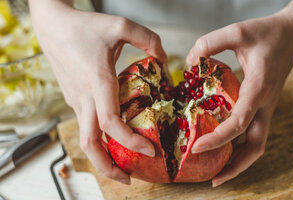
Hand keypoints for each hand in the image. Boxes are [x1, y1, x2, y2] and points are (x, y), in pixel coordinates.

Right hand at [29, 1, 165, 184]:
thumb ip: (148, 40)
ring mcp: (76, 101)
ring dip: (102, 158)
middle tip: (129, 178)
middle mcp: (84, 97)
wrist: (53, 27)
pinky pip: (86, 126)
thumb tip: (163, 59)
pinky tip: (113, 137)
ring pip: (85, 139)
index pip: (110, 123)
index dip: (130, 141)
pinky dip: (99, 139)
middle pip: (90, 144)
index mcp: (97, 82)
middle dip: (108, 167)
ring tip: (122, 166)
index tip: (150, 149)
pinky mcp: (74, 99)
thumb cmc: (85, 26)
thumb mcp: (121, 26)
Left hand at [186, 0, 292, 186]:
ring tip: (219, 173)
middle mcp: (265, 103)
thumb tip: (190, 61)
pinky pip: (255, 132)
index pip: (239, 122)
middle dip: (235, 166)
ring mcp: (267, 106)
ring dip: (240, 161)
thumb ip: (210, 43)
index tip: (197, 148)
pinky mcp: (264, 105)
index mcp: (259, 88)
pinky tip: (225, 146)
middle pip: (255, 146)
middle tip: (213, 179)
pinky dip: (241, 145)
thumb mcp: (238, 31)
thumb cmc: (268, 32)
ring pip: (258, 143)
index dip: (219, 139)